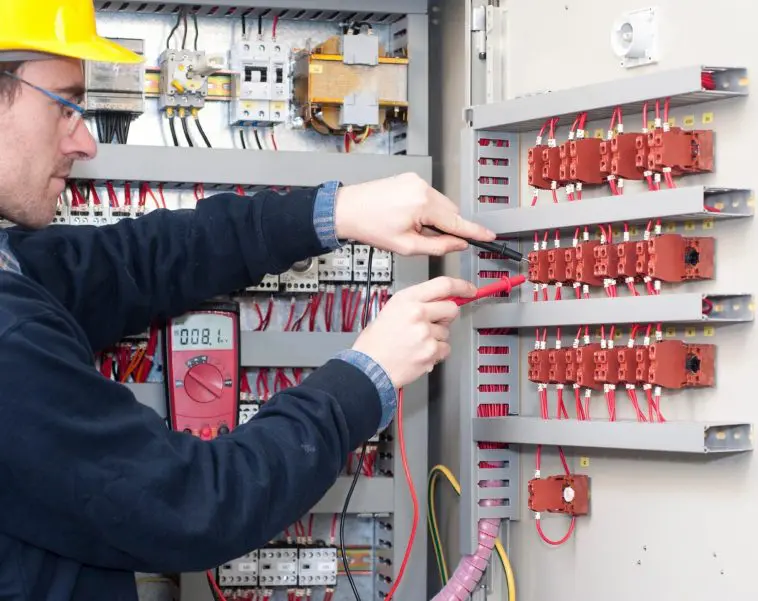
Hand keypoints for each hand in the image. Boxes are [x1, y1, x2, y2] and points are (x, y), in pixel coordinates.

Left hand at [334, 173, 495, 255]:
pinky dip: (425, 209)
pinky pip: (428, 196)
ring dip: (434, 218)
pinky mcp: (410, 178)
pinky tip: (406, 216)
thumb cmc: (370, 226)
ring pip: (440, 204)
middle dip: (445, 227)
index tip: (489, 236)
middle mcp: (422, 187)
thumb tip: (457, 244)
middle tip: (424, 238)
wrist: (347, 210)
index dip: (474, 232)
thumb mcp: (407, 246)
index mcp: (423, 204)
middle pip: (450, 212)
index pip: (457, 221)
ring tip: (409, 227)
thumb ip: (438, 246)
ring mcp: (416, 180)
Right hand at [351, 277, 476, 387]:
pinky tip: (419, 352)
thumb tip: (439, 300)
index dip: (461, 286)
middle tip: (431, 324)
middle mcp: (418, 313)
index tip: (469, 289)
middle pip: (451, 309)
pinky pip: (445, 349)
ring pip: (447, 332)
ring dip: (436, 337)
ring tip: (416, 342)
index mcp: (407, 299)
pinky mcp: (431, 351)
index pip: (443, 285)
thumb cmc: (376, 342)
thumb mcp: (391, 310)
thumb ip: (416, 303)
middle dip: (445, 317)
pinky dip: (436, 353)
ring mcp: (426, 333)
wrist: (369, 367)